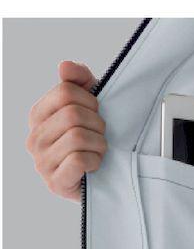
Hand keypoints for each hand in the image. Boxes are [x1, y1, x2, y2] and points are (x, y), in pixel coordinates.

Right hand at [26, 61, 105, 201]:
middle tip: (101, 135)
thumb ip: (79, 81)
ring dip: (99, 144)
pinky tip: (95, 165)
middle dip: (97, 124)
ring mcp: (42, 162)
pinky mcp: (55, 182)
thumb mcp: (91, 105)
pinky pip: (78, 160)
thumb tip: (65, 66)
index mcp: (38, 116)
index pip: (66, 92)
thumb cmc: (95, 140)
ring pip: (77, 137)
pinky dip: (95, 161)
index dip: (91, 101)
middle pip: (73, 114)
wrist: (104, 180)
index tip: (96, 114)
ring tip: (98, 150)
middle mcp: (35, 138)